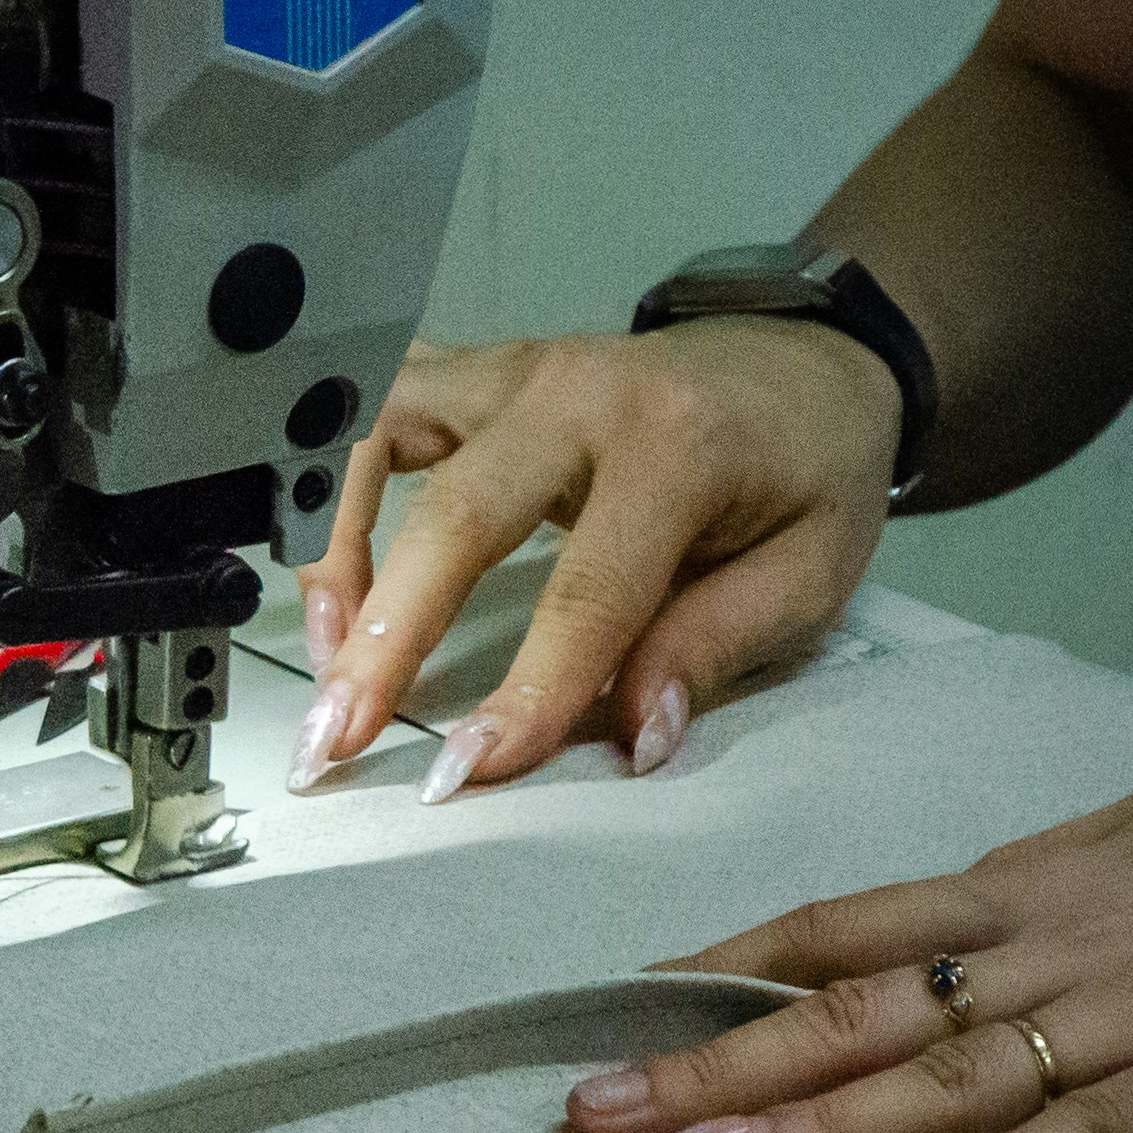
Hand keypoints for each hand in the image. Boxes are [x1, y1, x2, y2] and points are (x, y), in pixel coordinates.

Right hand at [287, 317, 900, 800]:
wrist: (803, 364)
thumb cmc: (806, 472)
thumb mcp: (807, 571)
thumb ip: (713, 645)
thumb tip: (633, 735)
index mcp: (677, 444)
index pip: (589, 587)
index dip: (526, 688)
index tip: (467, 769)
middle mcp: (578, 392)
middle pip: (456, 514)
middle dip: (385, 638)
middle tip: (334, 739)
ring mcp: (513, 370)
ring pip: (382, 443)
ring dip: (334, 555)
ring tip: (326, 662)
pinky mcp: (475, 371)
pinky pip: (372, 413)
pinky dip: (330, 488)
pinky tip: (326, 574)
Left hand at [565, 775, 1132, 1132]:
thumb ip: (1041, 885)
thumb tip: (953, 921)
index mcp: (1034, 881)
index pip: (849, 924)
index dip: (734, 965)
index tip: (629, 1003)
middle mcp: (1057, 943)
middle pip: (855, 1006)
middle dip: (716, 1062)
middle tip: (598, 1111)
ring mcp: (1131, 1017)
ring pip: (939, 1077)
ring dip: (814, 1128)